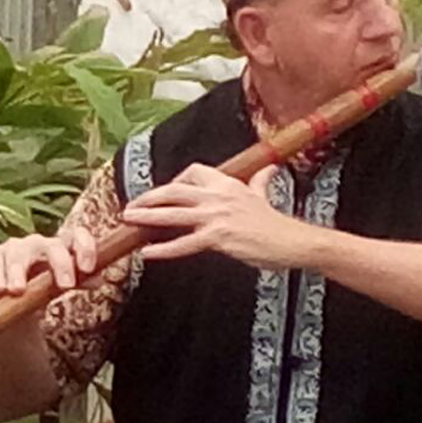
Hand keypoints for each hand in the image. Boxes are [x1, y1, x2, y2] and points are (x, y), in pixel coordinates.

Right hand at [0, 227, 101, 304]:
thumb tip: (98, 279)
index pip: (77, 236)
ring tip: (18, 290)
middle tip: (66, 286)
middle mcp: (41, 244)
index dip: (85, 247)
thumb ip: (79, 281)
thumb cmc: (42, 293)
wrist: (12, 306)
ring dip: (18, 271)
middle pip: (53, 246)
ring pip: (19, 253)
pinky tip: (0, 289)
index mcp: (62, 248)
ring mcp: (17, 248)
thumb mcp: (61, 287)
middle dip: (61, 264)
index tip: (87, 268)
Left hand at [123, 164, 310, 268]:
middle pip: (174, 190)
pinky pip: (184, 244)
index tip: (164, 192)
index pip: (192, 172)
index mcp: (227, 184)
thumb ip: (260, 181)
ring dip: (147, 216)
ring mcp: (217, 216)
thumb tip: (268, 169)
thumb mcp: (264, 195)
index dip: (174, 181)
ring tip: (128, 220)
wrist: (292, 241)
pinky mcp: (218, 238)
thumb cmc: (277, 224)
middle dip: (149, 197)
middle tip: (132, 206)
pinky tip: (148, 253)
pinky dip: (163, 249)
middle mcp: (219, 196)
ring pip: (173, 213)